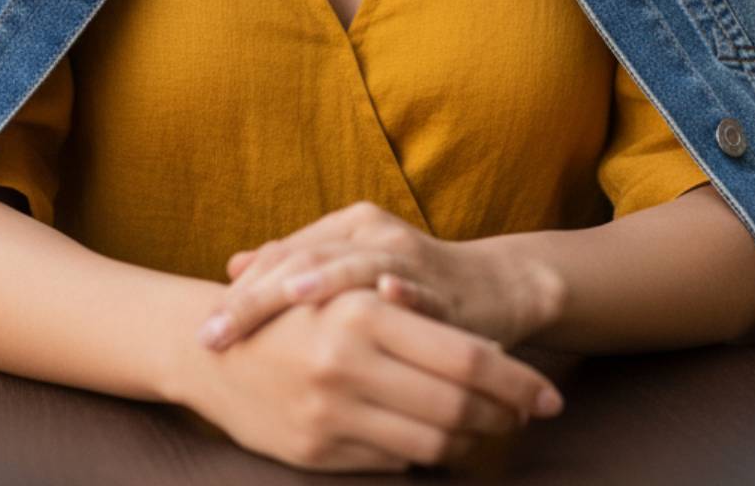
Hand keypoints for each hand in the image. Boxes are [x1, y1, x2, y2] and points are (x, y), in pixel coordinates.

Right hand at [177, 286, 565, 472]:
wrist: (205, 345)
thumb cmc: (286, 308)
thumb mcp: (343, 292)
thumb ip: (409, 314)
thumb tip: (485, 352)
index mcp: (360, 311)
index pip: (464, 357)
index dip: (516, 381)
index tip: (548, 394)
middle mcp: (348, 363)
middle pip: (458, 406)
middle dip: (504, 414)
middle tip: (526, 414)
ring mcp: (331, 412)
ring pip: (433, 443)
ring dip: (468, 439)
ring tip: (481, 426)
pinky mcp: (317, 451)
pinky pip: (393, 463)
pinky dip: (422, 454)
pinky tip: (427, 437)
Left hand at [197, 201, 566, 351]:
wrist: (492, 289)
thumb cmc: (408, 285)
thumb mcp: (347, 271)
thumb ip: (296, 265)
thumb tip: (232, 267)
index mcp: (342, 229)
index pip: (280, 255)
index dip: (241, 290)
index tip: (204, 329)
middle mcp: (369, 234)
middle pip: (303, 260)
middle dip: (257, 298)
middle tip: (215, 332)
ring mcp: (407, 256)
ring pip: (354, 267)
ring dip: (319, 281)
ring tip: (283, 296)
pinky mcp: (445, 285)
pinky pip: (423, 288)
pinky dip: (404, 291)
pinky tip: (384, 296)